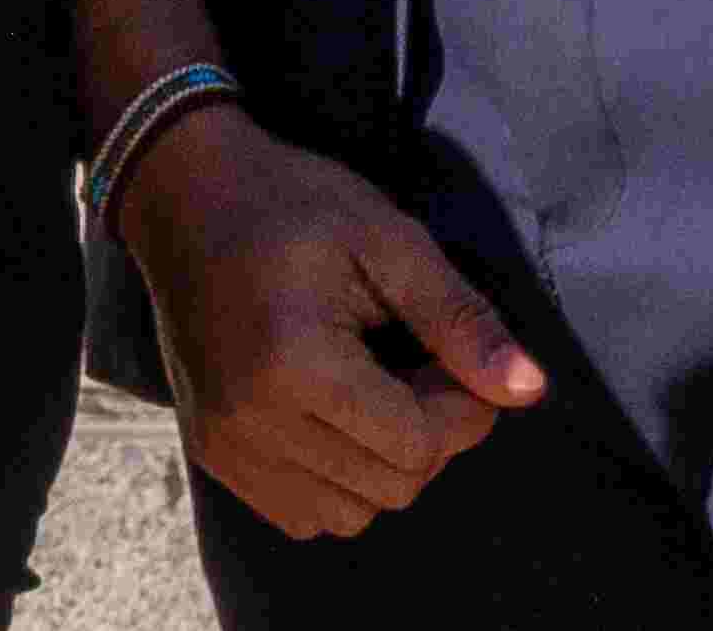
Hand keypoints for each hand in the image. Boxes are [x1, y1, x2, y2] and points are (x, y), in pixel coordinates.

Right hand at [115, 109, 547, 540]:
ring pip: (352, 515)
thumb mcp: (388, 240)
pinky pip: (304, 516)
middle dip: (427, 433)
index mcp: (296, 363)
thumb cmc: (293, 206)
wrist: (182, 196)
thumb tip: (530, 390)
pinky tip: (332, 418)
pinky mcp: (212, 455)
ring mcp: (226, 445)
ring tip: (371, 390)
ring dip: (382, 466)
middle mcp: (252, 420)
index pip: (420, 445)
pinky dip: (335, 483)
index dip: (462, 407)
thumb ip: (459, 321)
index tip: (453, 357)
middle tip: (413, 364)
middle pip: (394, 486)